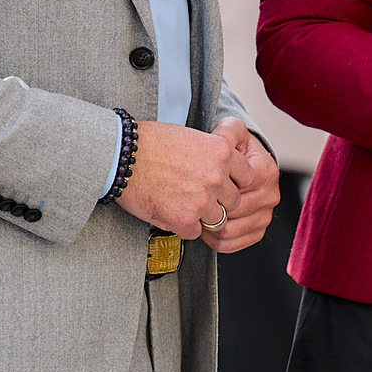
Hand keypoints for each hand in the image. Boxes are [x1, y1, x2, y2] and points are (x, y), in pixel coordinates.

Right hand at [114, 120, 245, 239]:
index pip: (248, 177)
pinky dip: (184, 227)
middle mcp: (216, 177)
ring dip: (202, 217)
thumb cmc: (152, 143)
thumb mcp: (194, 138)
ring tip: (183, 205)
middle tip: (199, 197)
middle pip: (234, 202)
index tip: (223, 184)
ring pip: (217, 220)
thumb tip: (226, 174)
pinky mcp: (184, 219)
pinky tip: (170, 212)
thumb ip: (215, 157)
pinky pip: (195, 233)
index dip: (234, 182)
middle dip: (219, 202)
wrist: (123, 156)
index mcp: (222, 153)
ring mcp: (202, 200)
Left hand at [201, 119, 280, 252]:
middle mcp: (271, 195)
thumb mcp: (229, 133)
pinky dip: (213, 240)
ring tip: (196, 214)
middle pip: (231, 213)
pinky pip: (230, 245)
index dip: (213, 191)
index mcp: (266, 171)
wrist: (241, 167)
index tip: (198, 185)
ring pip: (229, 231)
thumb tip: (221, 136)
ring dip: (208, 226)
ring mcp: (265, 216)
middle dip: (209, 210)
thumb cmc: (231, 151)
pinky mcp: (257, 232)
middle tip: (192, 203)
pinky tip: (204, 228)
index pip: (235, 191)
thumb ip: (227, 130)